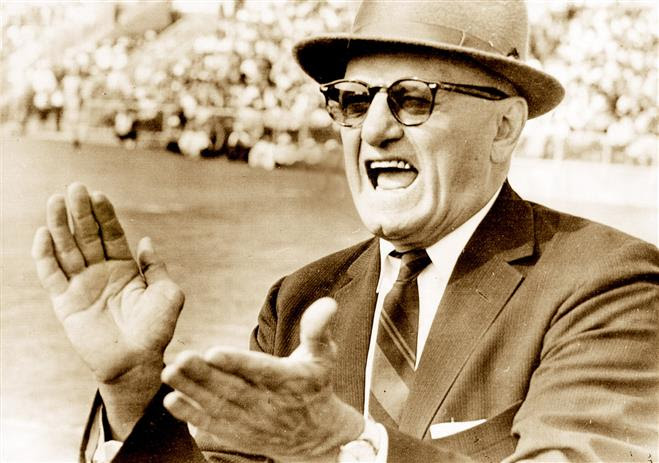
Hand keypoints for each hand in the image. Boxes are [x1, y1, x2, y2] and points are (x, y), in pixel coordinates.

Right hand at [32, 183, 183, 436]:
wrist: (137, 362)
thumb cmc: (157, 330)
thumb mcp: (167, 293)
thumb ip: (156, 266)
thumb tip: (147, 241)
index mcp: (125, 270)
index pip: (111, 235)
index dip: (105, 215)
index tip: (98, 194)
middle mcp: (101, 274)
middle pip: (87, 236)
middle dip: (80, 212)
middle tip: (74, 187)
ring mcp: (82, 287)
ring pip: (67, 250)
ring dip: (60, 225)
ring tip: (56, 200)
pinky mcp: (65, 303)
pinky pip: (52, 275)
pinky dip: (45, 255)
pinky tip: (43, 233)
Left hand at [161, 297, 363, 461]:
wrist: (317, 436)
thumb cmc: (316, 385)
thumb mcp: (324, 356)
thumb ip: (318, 329)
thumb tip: (327, 302)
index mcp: (288, 381)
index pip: (261, 371)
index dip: (237, 362)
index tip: (214, 352)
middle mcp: (269, 403)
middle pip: (233, 388)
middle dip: (205, 375)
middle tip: (181, 358)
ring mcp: (252, 421)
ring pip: (218, 405)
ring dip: (192, 391)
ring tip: (170, 373)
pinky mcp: (239, 433)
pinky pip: (213, 425)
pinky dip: (192, 415)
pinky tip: (171, 401)